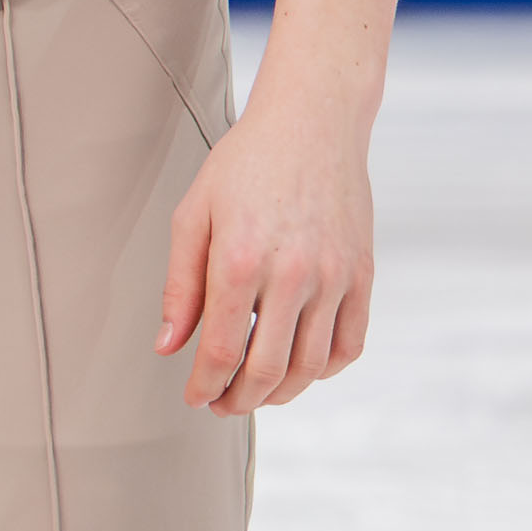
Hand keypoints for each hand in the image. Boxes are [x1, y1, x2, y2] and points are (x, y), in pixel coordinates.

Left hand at [156, 86, 372, 413]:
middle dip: (240, 400)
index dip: (204, 385)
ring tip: (256, 393)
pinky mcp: (363, 275)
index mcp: (239, 260)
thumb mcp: (192, 216)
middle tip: (222, 404)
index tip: (194, 397)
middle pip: (268, 368)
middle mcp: (293, 274)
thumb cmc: (244, 165)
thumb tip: (168, 347)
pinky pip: (350, 343)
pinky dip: (326, 370)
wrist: (312, 125)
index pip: (220, 350)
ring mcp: (335, 277)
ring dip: (282, 393)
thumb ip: (179, 287)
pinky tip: (301, 369)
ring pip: (312, 365)